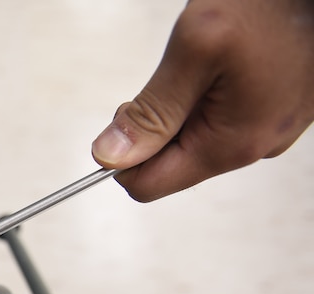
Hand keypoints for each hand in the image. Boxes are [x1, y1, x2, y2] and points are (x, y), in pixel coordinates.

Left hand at [92, 0, 313, 201]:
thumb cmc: (272, 4)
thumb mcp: (195, 50)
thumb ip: (151, 110)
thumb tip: (108, 157)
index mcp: (230, 146)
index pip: (147, 185)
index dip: (123, 154)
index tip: (130, 109)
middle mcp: (254, 148)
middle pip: (171, 163)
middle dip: (157, 123)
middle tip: (175, 74)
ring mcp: (269, 131)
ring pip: (195, 137)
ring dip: (185, 104)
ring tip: (211, 62)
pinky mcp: (276, 112)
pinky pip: (223, 117)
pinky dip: (210, 93)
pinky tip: (228, 61)